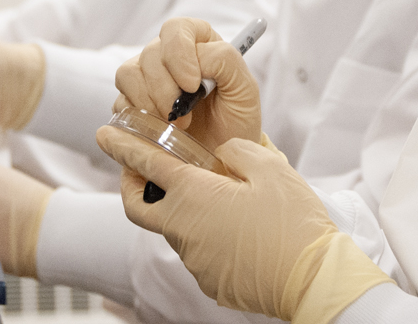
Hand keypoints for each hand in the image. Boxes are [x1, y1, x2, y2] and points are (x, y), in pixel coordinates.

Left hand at [96, 128, 391, 321]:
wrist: (313, 282)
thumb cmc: (293, 223)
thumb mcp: (270, 168)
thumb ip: (238, 151)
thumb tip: (223, 152)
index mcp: (193, 195)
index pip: (145, 163)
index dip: (122, 145)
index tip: (104, 134)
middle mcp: (183, 229)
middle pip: (137, 205)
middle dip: (129, 184)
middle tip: (135, 170)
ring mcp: (194, 258)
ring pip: (173, 228)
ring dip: (180, 210)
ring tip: (212, 198)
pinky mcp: (209, 279)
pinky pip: (197, 251)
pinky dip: (203, 235)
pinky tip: (231, 229)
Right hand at [113, 18, 260, 151]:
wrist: (219, 155)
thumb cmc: (234, 120)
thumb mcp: (244, 89)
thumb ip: (226, 61)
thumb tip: (198, 56)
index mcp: (197, 40)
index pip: (176, 29)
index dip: (179, 54)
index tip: (192, 85)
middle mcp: (167, 53)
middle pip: (150, 54)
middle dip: (167, 90)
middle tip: (186, 118)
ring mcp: (145, 76)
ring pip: (128, 73)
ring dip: (150, 103)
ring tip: (174, 124)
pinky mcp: (130, 100)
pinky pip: (120, 100)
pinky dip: (139, 117)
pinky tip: (159, 129)